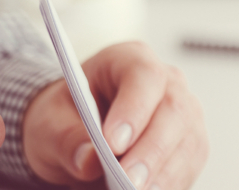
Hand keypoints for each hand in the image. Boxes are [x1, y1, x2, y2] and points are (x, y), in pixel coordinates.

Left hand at [23, 41, 207, 189]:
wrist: (73, 133)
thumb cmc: (63, 118)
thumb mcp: (50, 123)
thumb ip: (66, 139)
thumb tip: (89, 161)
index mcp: (128, 60)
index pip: (143, 77)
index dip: (134, 109)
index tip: (113, 144)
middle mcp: (166, 83)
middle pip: (175, 111)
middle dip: (152, 152)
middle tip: (128, 182)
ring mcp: (184, 115)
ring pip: (188, 143)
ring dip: (163, 175)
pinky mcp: (189, 147)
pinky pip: (189, 168)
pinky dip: (167, 185)